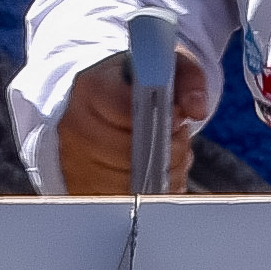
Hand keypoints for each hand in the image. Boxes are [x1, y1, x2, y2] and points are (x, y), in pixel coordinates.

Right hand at [48, 43, 201, 199]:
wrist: (100, 100)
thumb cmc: (134, 84)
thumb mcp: (166, 67)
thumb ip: (188, 80)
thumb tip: (197, 109)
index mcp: (90, 88)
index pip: (130, 114)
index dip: (164, 119)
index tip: (177, 115)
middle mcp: (74, 126)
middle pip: (131, 155)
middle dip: (168, 151)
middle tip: (175, 137)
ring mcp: (73, 161)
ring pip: (130, 185)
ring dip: (162, 175)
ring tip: (164, 154)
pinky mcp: (80, 187)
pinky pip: (123, 202)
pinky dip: (149, 194)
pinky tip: (155, 174)